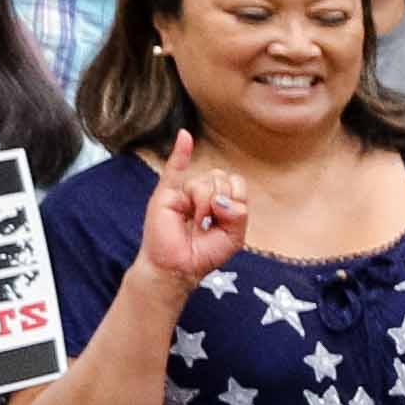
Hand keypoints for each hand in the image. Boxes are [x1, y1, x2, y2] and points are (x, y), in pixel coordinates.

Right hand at [137, 134, 257, 293]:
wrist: (176, 269)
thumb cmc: (203, 254)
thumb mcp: (234, 237)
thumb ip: (239, 215)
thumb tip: (223, 199)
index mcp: (220, 199)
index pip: (236, 183)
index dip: (236, 198)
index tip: (227, 218)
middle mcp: (202, 191)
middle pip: (222, 178)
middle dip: (221, 202)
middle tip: (208, 222)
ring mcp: (183, 191)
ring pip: (204, 182)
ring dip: (204, 205)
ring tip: (196, 222)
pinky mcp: (166, 195)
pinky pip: (174, 169)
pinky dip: (181, 152)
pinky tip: (185, 136)